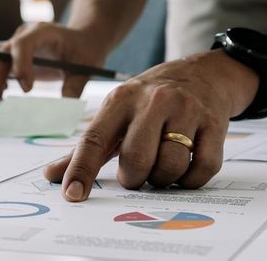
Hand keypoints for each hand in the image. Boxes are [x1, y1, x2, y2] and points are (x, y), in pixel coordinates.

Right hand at [0, 22, 111, 103]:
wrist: (82, 40)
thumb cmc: (85, 51)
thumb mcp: (86, 68)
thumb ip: (75, 87)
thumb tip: (64, 109)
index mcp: (43, 32)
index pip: (23, 44)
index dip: (20, 65)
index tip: (26, 89)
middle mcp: (24, 35)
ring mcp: (14, 44)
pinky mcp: (10, 56)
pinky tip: (0, 95)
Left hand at [43, 51, 258, 200]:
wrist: (204, 73)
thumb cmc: (152, 100)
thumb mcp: (117, 112)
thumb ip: (88, 147)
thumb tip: (51, 176)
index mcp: (121, 99)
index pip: (95, 139)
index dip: (82, 170)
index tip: (73, 194)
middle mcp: (154, 101)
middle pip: (136, 159)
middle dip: (134, 178)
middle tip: (136, 175)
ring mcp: (187, 110)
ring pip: (170, 166)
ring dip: (163, 179)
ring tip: (162, 167)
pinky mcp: (215, 124)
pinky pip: (202, 168)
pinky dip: (191, 179)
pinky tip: (186, 167)